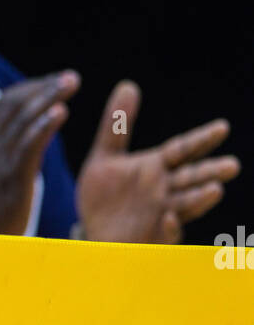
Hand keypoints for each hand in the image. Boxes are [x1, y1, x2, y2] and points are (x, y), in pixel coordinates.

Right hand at [0, 71, 80, 234]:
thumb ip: (1, 161)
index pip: (3, 106)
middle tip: (70, 77)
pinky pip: (26, 147)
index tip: (51, 84)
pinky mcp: (8, 181)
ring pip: (21, 119)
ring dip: (47, 96)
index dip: (28, 91)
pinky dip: (43, 126)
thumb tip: (22, 144)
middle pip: (13, 105)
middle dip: (43, 87)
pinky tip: (60, 112)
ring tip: (70, 83)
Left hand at [77, 82, 239, 242]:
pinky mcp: (151, 238)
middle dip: (210, 172)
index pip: (183, 150)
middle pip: (191, 178)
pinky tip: (171, 219)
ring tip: (215, 190)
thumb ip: (116, 126)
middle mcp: (164, 190)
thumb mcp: (104, 157)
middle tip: (233, 165)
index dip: (202, 140)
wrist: (92, 233)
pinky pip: (164, 235)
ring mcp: (161, 215)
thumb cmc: (105, 196)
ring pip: (185, 206)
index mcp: (157, 167)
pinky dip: (170, 227)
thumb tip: (128, 85)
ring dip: (199, 199)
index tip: (222, 128)